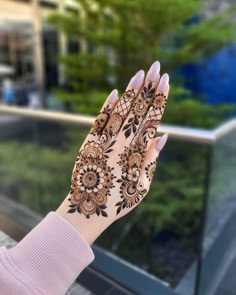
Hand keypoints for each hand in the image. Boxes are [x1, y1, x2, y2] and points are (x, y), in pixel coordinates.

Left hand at [56, 61, 169, 243]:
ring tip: (141, 72)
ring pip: (121, 111)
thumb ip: (153, 160)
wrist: (88, 209)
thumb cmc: (118, 200)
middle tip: (157, 66)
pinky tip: (115, 92)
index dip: (160, 100)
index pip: (153, 119)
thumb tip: (164, 135)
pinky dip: (108, 106)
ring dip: (131, 91)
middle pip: (139, 110)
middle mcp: (123, 144)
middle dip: (149, 87)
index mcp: (139, 154)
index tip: (166, 82)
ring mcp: (105, 142)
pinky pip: (100, 121)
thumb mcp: (143, 186)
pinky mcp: (89, 143)